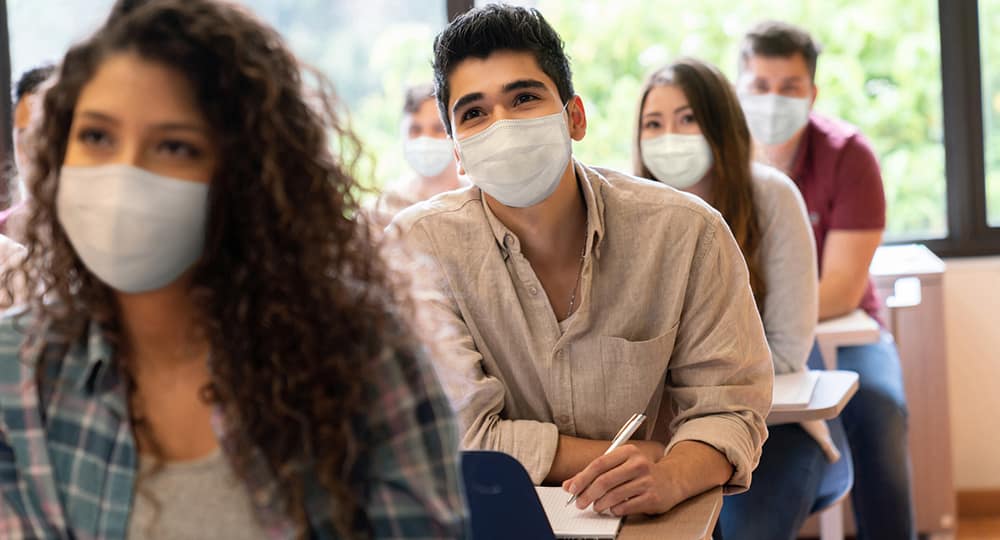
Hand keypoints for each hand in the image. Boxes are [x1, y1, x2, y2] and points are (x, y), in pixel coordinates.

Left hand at [561, 444, 679, 515]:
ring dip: (600, 504)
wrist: (671, 480)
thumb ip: (595, 473)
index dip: (582, 477)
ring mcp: (647, 480)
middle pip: (605, 480)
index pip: (599, 463)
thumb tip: (569, 485)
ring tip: (596, 506)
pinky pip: (626, 506)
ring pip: (614, 495)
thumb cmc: (640, 472)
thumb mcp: (620, 465)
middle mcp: (638, 463)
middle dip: (588, 494)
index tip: (571, 488)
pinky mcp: (652, 497)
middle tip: (579, 503)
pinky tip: (612, 509)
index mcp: (628, 451)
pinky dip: (614, 510)